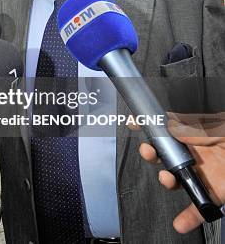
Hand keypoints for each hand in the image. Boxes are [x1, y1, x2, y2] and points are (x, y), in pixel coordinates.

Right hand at [139, 113, 224, 232]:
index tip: (134, 123)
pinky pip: (197, 208)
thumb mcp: (213, 125)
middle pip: (163, 158)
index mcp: (193, 136)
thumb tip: (169, 126)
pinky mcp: (213, 194)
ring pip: (175, 181)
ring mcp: (201, 175)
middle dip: (150, 154)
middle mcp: (193, 156)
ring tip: (166, 177)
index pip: (165, 132)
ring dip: (165, 180)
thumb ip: (191, 127)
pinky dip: (188, 218)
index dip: (148, 128)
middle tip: (148, 151)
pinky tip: (180, 223)